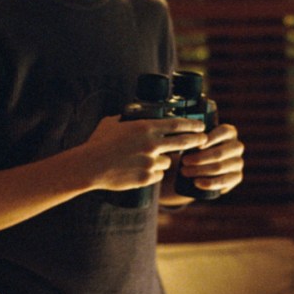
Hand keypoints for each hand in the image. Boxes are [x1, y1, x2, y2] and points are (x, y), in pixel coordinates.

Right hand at [81, 115, 207, 191]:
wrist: (90, 166)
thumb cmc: (98, 142)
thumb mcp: (112, 123)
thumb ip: (125, 119)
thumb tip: (129, 115)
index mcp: (145, 128)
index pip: (177, 124)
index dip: (192, 125)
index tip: (201, 126)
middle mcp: (152, 144)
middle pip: (183, 142)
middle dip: (197, 140)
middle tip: (204, 140)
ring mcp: (150, 162)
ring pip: (169, 161)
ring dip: (165, 160)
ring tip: (150, 159)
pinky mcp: (146, 178)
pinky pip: (158, 175)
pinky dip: (154, 173)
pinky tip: (143, 171)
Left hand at [176, 123, 243, 194]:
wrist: (198, 169)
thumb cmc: (194, 149)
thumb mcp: (193, 139)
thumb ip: (190, 133)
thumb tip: (179, 131)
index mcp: (229, 133)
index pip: (224, 132)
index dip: (210, 138)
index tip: (195, 145)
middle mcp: (237, 146)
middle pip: (219, 152)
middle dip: (199, 158)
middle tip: (183, 161)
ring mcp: (238, 162)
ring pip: (219, 167)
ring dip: (200, 170)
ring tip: (184, 172)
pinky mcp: (236, 177)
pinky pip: (224, 181)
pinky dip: (209, 183)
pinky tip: (197, 182)